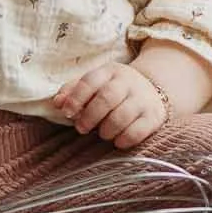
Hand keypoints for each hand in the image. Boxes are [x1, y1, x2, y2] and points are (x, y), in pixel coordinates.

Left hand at [53, 60, 168, 150]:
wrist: (152, 89)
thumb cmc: (114, 90)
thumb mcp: (95, 83)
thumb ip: (73, 91)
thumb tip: (57, 102)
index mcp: (109, 71)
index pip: (90, 81)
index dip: (76, 98)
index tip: (67, 112)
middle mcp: (127, 82)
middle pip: (107, 97)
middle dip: (90, 116)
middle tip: (81, 128)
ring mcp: (142, 98)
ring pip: (123, 115)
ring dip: (107, 129)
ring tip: (102, 134)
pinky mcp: (154, 116)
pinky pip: (139, 130)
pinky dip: (125, 138)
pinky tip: (118, 141)